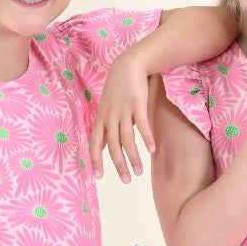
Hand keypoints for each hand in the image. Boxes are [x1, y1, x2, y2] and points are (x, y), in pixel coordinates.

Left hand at [89, 52, 153, 182]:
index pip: (95, 143)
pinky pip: (142, 124)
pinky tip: (151, 150)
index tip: (98, 176)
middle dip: (119, 165)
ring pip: (127, 139)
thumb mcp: (106, 108)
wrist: (129, 65)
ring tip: (139, 172)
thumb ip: (106, 128)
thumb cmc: (118, 89)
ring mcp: (123, 110)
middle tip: (126, 180)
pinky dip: (146, 138)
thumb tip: (104, 147)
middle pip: (113, 146)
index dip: (96, 160)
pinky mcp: (137, 103)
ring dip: (134, 157)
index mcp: (101, 119)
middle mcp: (110, 116)